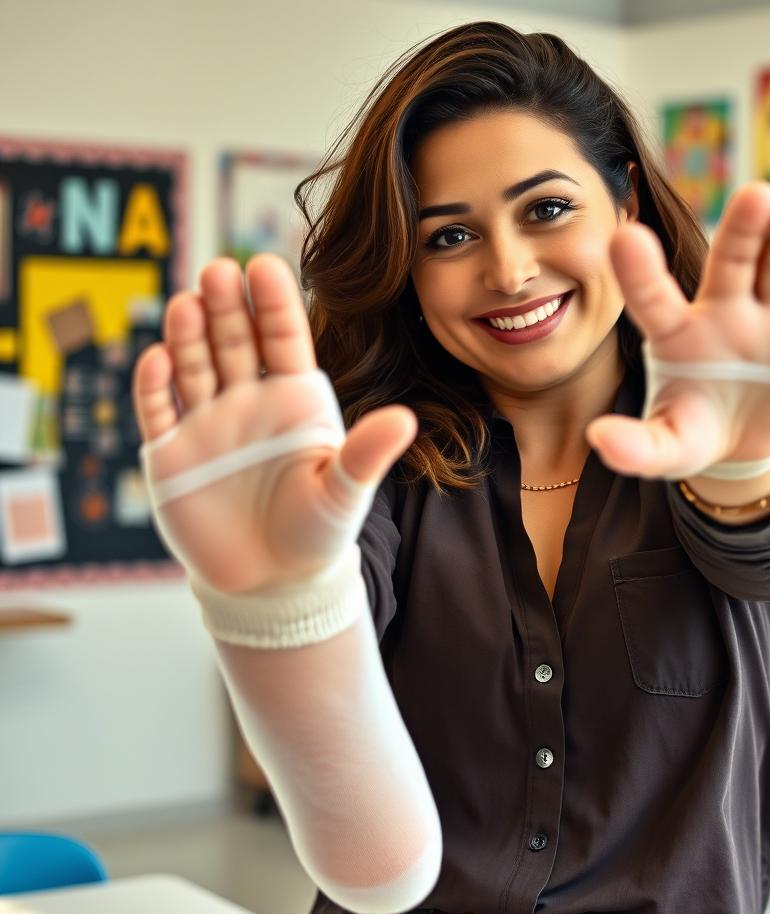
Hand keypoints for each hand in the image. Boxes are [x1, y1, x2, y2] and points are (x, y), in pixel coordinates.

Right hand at [131, 254, 416, 592]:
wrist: (272, 582)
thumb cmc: (317, 533)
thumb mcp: (345, 491)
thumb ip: (368, 453)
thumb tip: (406, 419)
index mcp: (295, 401)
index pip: (283, 339)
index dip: (274, 304)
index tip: (264, 266)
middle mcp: (249, 402)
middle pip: (234, 342)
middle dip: (226, 307)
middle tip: (219, 272)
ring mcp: (208, 424)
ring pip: (193, 365)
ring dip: (188, 335)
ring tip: (188, 304)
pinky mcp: (172, 454)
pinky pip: (159, 410)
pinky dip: (156, 385)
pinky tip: (159, 360)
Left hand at [585, 181, 769, 480]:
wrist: (742, 448)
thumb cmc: (693, 433)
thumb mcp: (664, 447)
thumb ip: (635, 447)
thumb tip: (599, 440)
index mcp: (676, 334)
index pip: (653, 297)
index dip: (639, 271)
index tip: (625, 237)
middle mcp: (723, 313)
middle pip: (732, 260)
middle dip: (744, 227)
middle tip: (757, 195)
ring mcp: (769, 320)